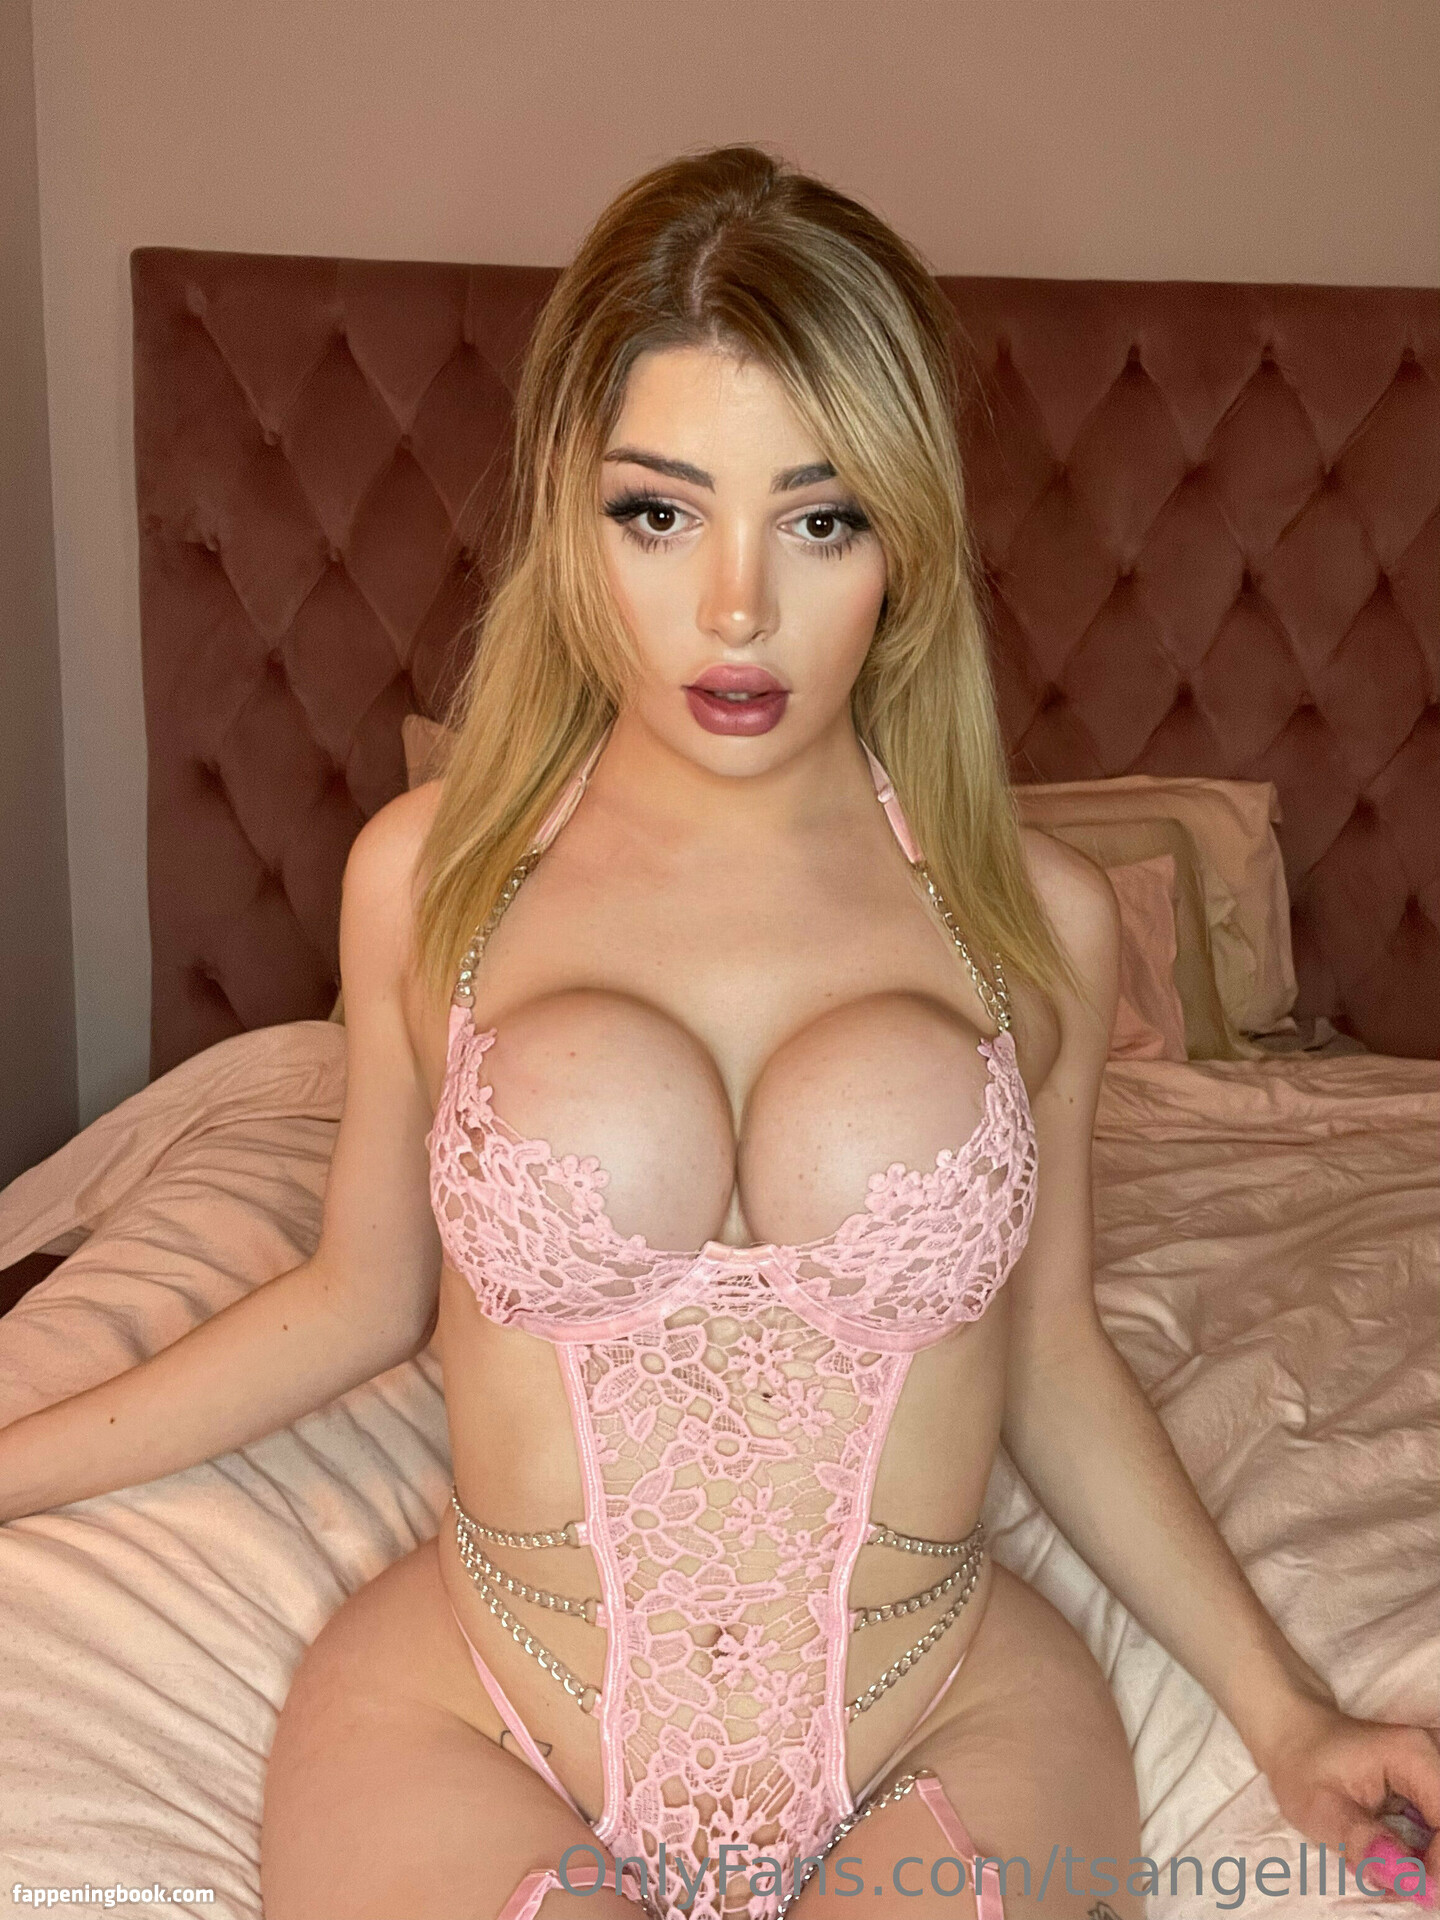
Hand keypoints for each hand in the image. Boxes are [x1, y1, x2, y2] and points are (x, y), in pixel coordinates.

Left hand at [1260, 1698, 1439, 1906]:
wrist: (1294, 1737)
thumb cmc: (1302, 1767)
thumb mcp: (1321, 1808)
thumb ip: (1363, 1842)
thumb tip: (1406, 1878)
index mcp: (1413, 1756)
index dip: (1438, 1862)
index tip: (1412, 1887)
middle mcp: (1432, 1757)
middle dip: (1432, 1863)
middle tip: (1398, 1882)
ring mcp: (1432, 1768)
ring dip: (1426, 1859)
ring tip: (1389, 1868)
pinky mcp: (1428, 1785)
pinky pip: (1436, 1825)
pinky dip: (1422, 1851)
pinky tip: (1391, 1855)